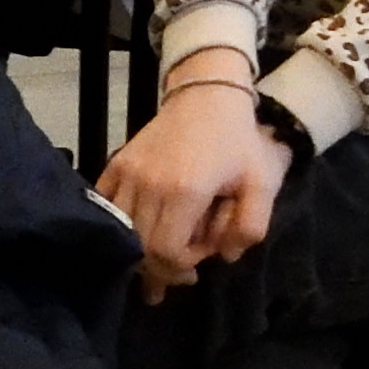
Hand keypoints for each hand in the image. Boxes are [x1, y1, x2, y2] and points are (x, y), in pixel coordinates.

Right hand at [99, 78, 291, 294]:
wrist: (208, 96)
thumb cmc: (239, 143)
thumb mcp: (262, 184)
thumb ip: (250, 227)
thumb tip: (223, 257)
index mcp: (186, 191)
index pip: (165, 251)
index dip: (179, 267)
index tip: (198, 263)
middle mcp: (149, 185)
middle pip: (140, 246)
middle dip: (161, 267)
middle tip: (179, 272)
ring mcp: (128, 173)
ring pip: (121, 231)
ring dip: (139, 250)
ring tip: (157, 259)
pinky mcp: (116, 164)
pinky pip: (105, 206)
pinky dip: (117, 225)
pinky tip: (134, 231)